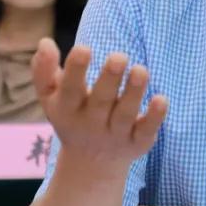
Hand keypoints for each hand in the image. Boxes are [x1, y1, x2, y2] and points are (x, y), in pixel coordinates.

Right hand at [31, 39, 167, 177]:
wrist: (90, 163)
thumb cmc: (70, 115)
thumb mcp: (50, 97)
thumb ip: (44, 70)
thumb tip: (45, 42)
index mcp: (68, 109)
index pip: (70, 90)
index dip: (76, 70)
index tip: (84, 48)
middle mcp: (91, 123)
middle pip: (101, 101)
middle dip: (110, 79)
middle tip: (119, 56)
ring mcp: (115, 135)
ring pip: (125, 114)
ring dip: (134, 92)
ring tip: (140, 69)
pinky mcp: (137, 143)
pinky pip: (146, 131)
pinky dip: (155, 117)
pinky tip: (161, 99)